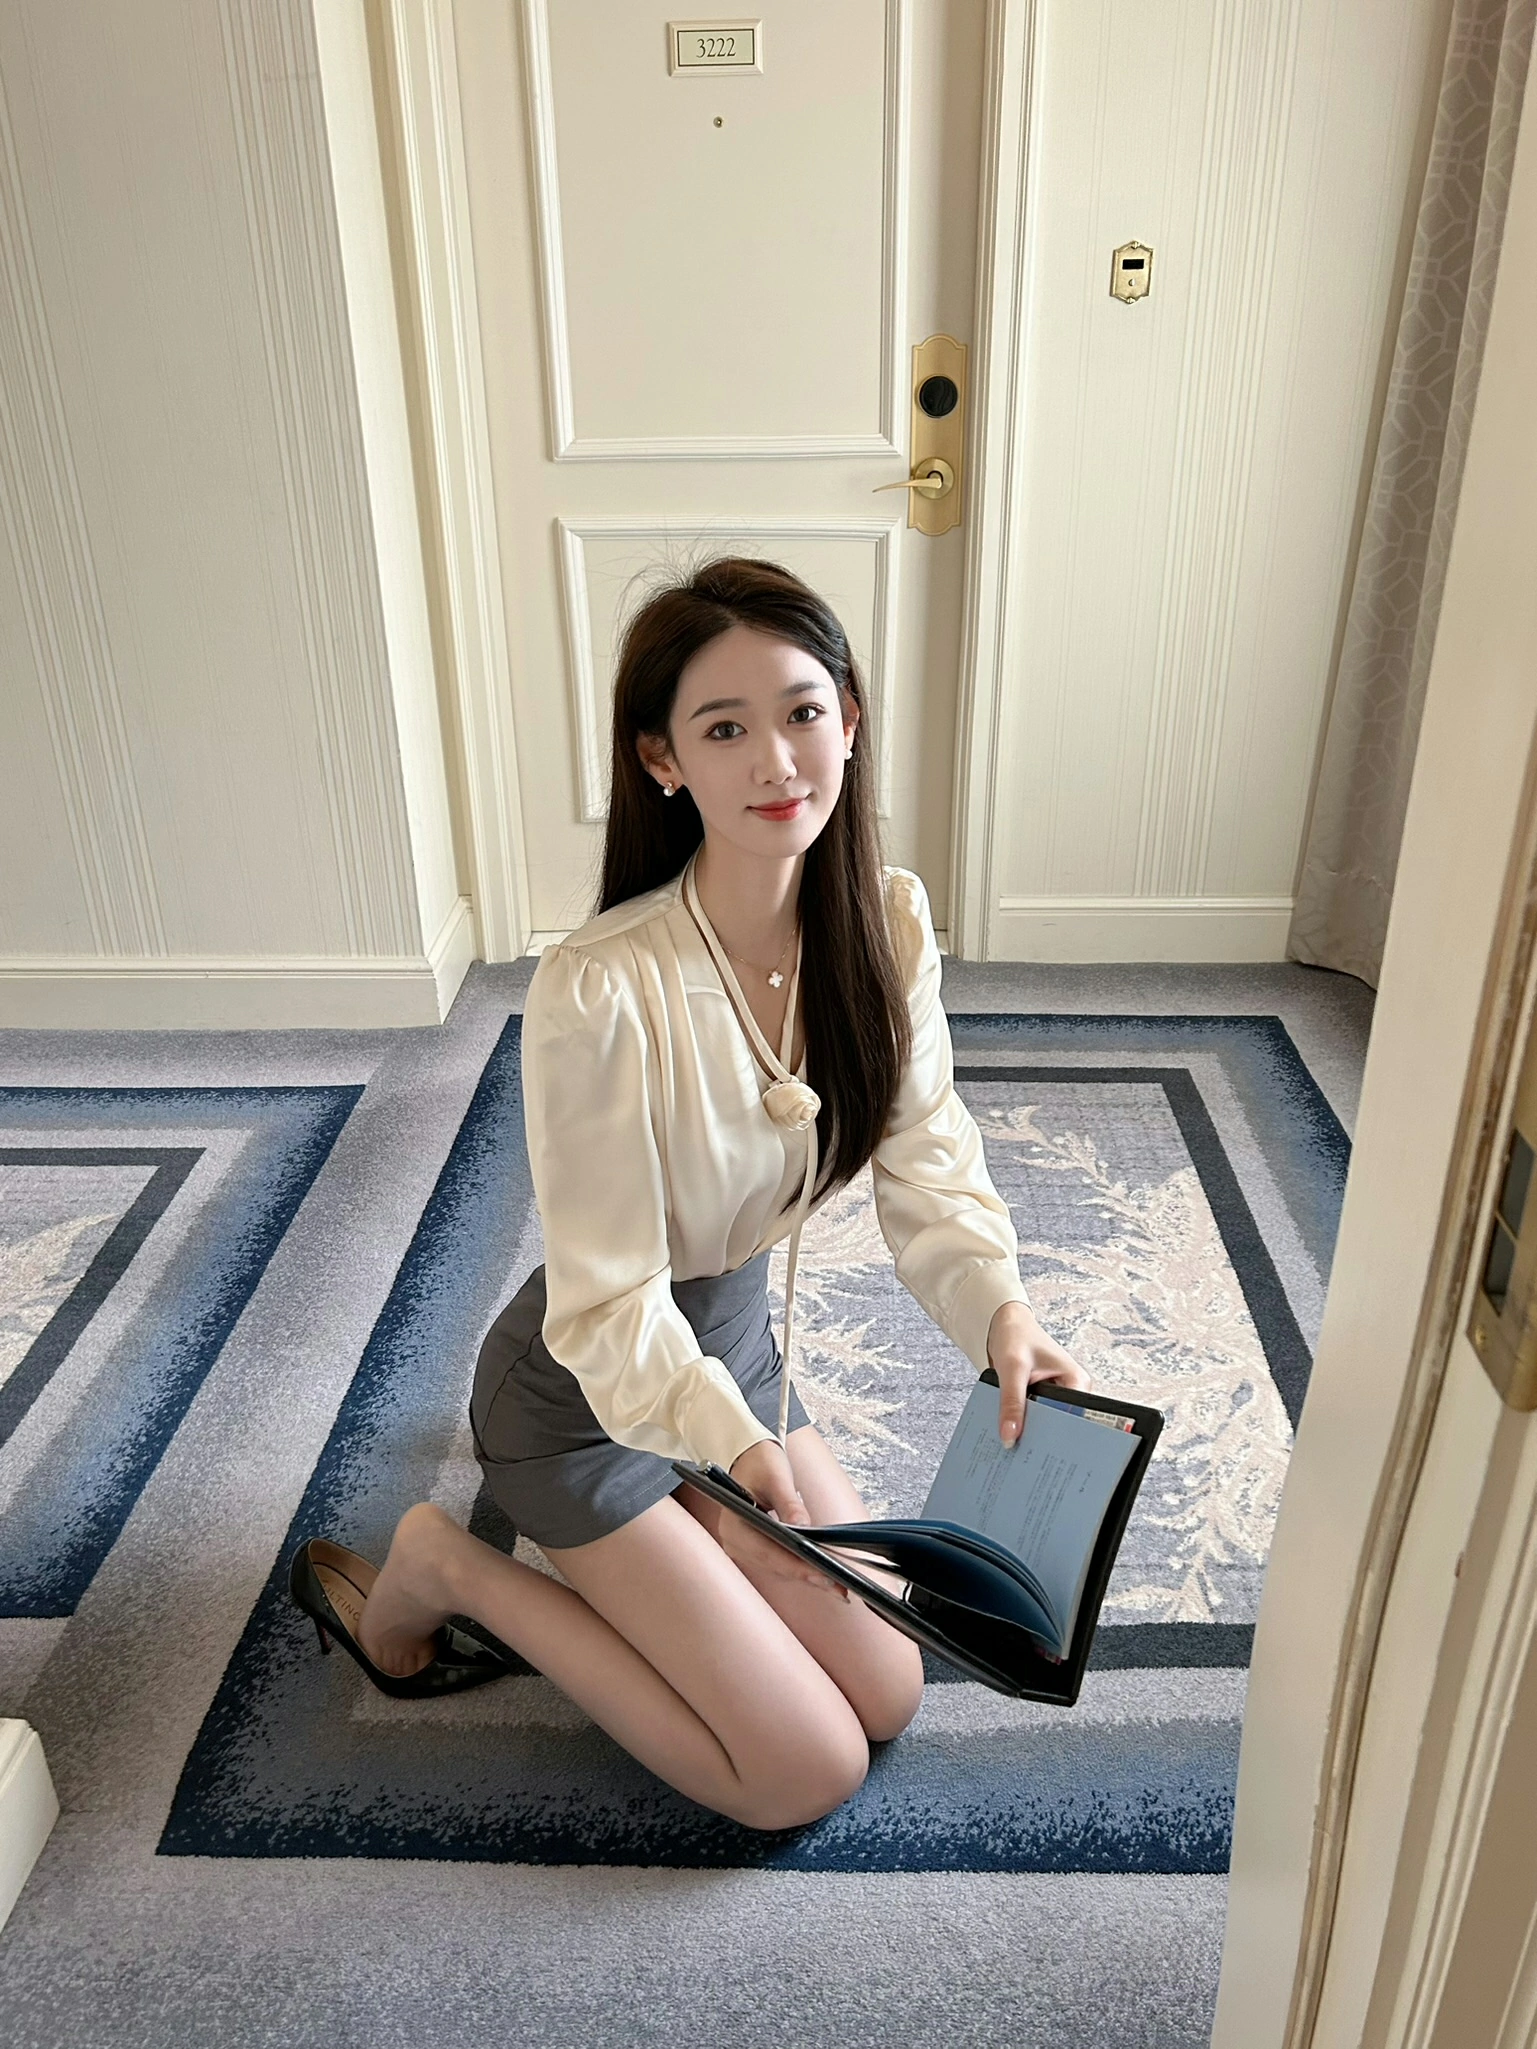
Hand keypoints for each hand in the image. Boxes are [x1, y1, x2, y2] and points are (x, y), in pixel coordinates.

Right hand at [723, 1439, 844, 1594]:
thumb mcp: (777, 1477)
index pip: (768, 1552)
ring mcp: (743, 1547)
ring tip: (835, 1580)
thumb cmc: (761, 1462)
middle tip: (839, 1584)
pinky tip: (820, 1569)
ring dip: (805, 1573)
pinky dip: (799, 1565)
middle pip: (774, 1565)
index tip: (824, 1573)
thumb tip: (803, 1527)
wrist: (752, 1458)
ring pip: (779, 1568)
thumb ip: (790, 1504)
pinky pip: (779, 1562)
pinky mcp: (754, 1549)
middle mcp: (734, 1541)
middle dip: (807, 1573)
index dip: (797, 1566)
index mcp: (734, 1524)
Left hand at [986, 1301, 1088, 1445]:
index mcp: (1076, 1381)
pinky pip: (1035, 1418)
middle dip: (1041, 1436)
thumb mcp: (1012, 1368)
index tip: (1040, 1451)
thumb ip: (1011, 1402)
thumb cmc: (1016, 1336)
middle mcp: (1071, 1391)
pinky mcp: (1042, 1399)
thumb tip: (1009, 1436)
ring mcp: (1057, 1397)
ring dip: (1030, 1431)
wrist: (1004, 1324)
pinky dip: (1022, 1423)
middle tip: (1022, 1452)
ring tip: (1014, 1446)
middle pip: (1061, 1424)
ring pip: (1046, 1424)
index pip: (1074, 1418)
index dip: (1058, 1436)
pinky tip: (1010, 1433)